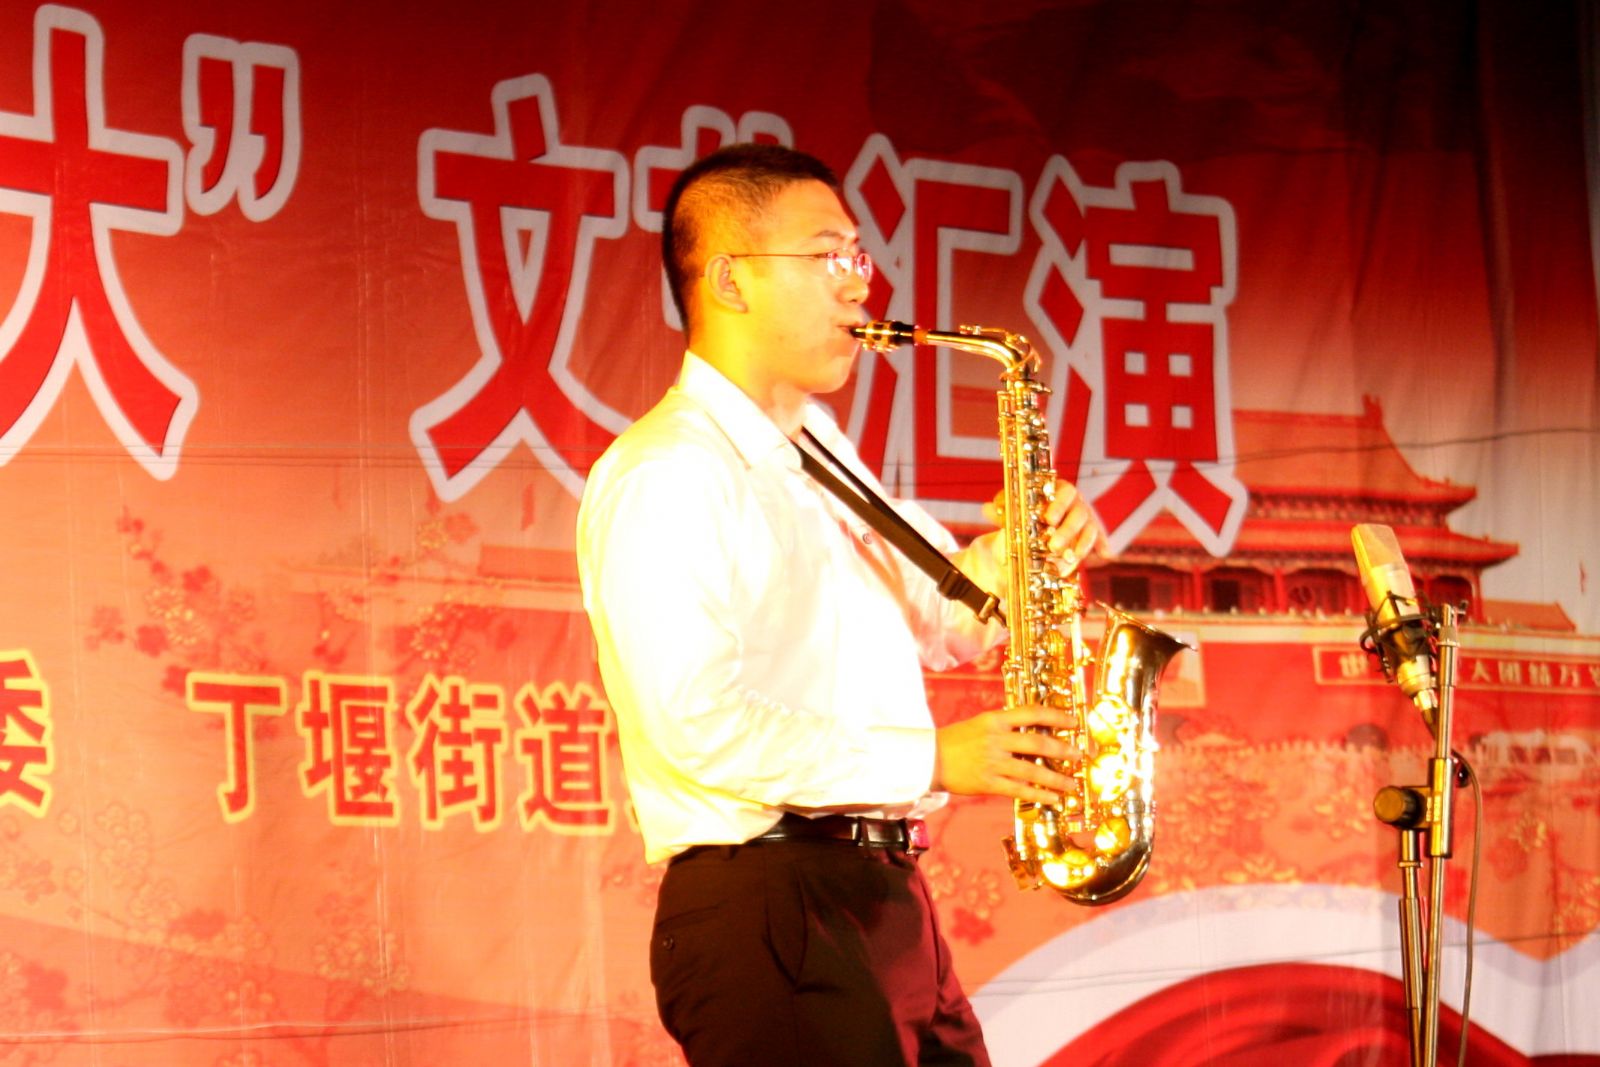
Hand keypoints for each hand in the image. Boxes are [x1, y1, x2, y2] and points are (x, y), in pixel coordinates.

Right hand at [932, 705, 1079, 803]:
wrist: (928, 758)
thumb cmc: (957, 740)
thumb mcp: (981, 724)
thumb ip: (1005, 727)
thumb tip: (1036, 734)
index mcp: (995, 720)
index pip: (1032, 713)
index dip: (1056, 717)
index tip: (1074, 722)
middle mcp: (996, 739)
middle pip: (1038, 744)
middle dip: (1063, 750)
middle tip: (1079, 755)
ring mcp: (992, 762)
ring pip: (1032, 772)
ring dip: (1056, 779)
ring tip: (1072, 785)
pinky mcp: (988, 783)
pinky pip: (1019, 790)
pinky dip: (1039, 795)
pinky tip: (1053, 799)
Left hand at [981, 480, 1105, 577]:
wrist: (1041, 522)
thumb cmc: (1028, 512)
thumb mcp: (1015, 511)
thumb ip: (1004, 511)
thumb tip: (987, 508)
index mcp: (1058, 490)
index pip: (1064, 492)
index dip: (1058, 505)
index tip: (1048, 518)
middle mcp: (1076, 502)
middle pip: (1079, 513)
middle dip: (1067, 530)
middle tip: (1053, 545)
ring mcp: (1086, 518)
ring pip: (1090, 528)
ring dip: (1081, 544)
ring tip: (1069, 559)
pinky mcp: (1092, 533)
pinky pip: (1099, 538)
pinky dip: (1103, 546)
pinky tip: (1105, 555)